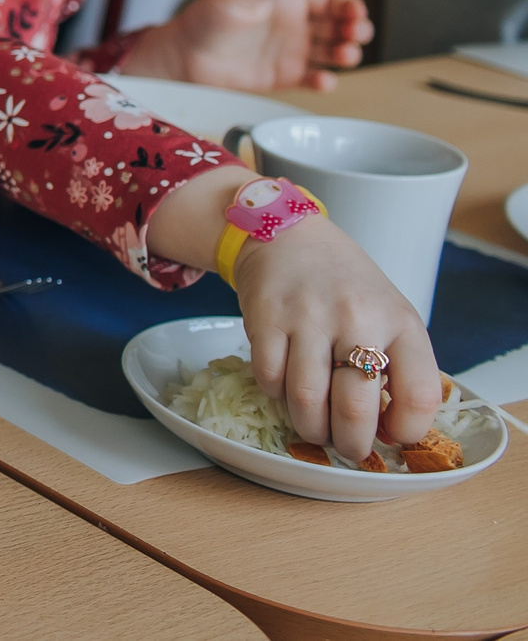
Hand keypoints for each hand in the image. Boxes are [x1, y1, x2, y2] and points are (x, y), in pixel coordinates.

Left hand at [143, 0, 368, 91]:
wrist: (184, 56)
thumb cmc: (206, 20)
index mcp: (289, 1)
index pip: (332, 0)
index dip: (349, 4)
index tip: (356, 11)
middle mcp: (297, 26)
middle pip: (341, 26)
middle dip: (356, 29)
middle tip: (356, 34)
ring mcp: (293, 52)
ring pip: (334, 53)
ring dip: (347, 54)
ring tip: (344, 56)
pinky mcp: (285, 76)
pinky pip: (314, 79)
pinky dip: (324, 81)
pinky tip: (324, 81)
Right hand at [234, 213, 437, 459]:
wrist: (289, 236)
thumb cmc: (346, 286)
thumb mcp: (389, 314)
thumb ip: (396, 365)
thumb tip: (387, 431)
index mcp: (400, 321)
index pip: (420, 395)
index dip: (409, 430)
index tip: (394, 437)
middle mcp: (358, 318)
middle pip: (356, 408)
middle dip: (351, 444)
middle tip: (348, 449)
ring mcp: (308, 316)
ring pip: (306, 401)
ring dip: (311, 429)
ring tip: (315, 429)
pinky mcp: (265, 317)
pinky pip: (269, 379)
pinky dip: (276, 395)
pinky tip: (286, 386)